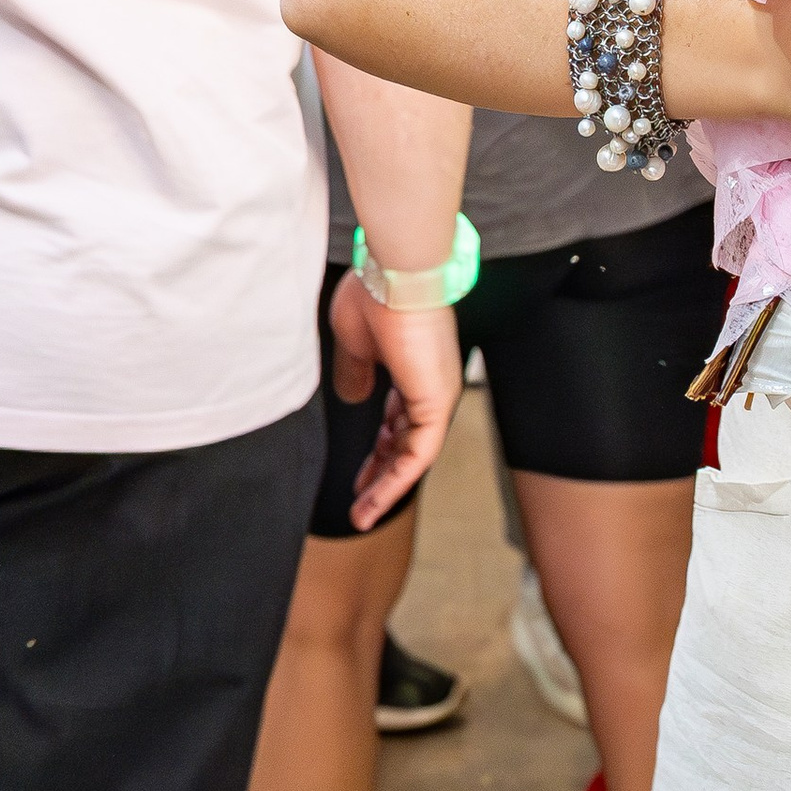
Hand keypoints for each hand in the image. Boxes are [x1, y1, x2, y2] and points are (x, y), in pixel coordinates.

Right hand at [327, 262, 462, 530]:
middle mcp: (430, 384)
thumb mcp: (355, 343)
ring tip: (362, 515)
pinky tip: (374, 500)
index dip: (379, 449)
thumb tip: (354, 397)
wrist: (394, 275)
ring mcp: (437, 393)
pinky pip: (420, 453)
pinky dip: (397, 479)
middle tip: (361, 504)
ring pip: (414, 455)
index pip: (398, 420)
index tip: (359, 472)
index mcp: (412, 368)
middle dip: (381, 475)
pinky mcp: (437, 402)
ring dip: (387, 487)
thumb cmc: (374, 295)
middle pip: (406, 442)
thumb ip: (356, 373)